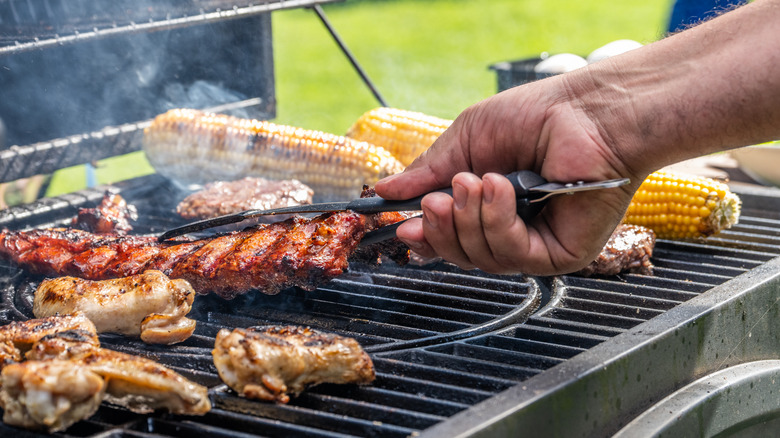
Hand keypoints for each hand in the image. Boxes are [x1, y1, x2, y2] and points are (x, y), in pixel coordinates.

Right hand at [375, 75, 639, 274]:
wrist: (585, 111)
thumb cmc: (535, 116)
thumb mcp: (467, 140)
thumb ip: (428, 170)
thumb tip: (385, 191)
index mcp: (488, 206)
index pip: (450, 237)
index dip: (426, 237)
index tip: (404, 227)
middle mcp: (511, 231)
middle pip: (460, 255)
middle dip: (443, 228)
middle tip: (439, 199)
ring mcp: (535, 245)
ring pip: (482, 258)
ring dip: (471, 218)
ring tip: (481, 180)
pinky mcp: (559, 255)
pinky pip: (512, 254)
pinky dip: (498, 221)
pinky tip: (502, 189)